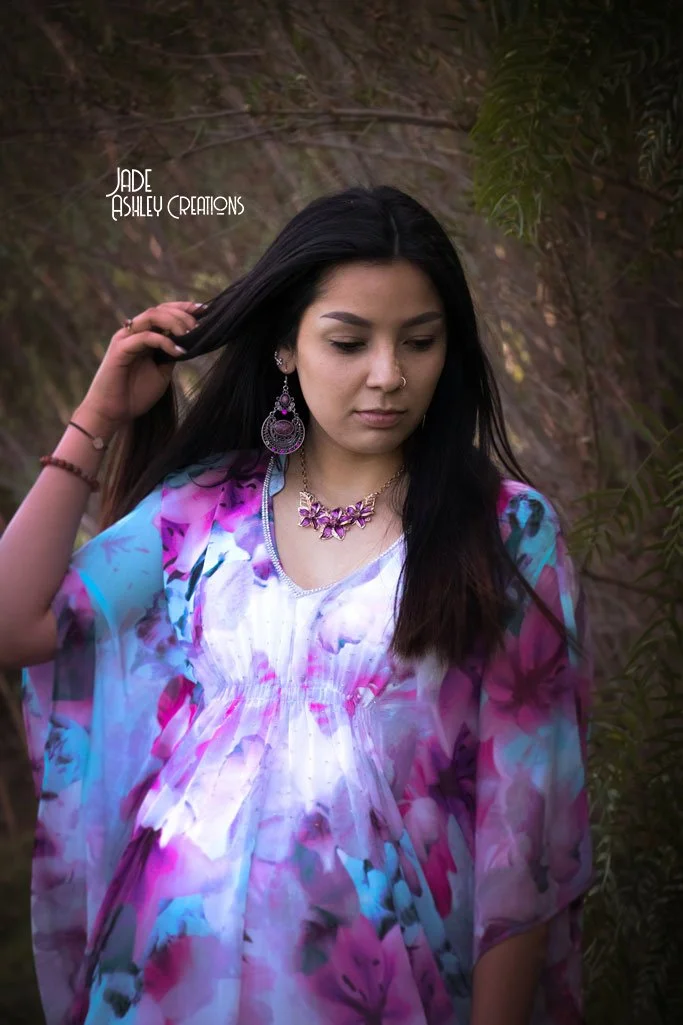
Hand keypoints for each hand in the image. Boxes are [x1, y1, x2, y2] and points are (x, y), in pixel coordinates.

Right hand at [79, 300, 200, 427]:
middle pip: (159, 310)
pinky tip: (178, 351)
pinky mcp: (120, 350)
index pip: (164, 312)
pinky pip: (145, 337)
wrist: (114, 413)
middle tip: (199, 325)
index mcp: (143, 336)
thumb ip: (171, 354)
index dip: (184, 308)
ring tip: (190, 334)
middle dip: (182, 313)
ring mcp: (125, 339)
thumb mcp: (162, 372)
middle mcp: (133, 333)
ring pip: (151, 317)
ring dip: (174, 322)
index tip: (205, 310)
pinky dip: (164, 341)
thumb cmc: (136, 394)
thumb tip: (190, 343)